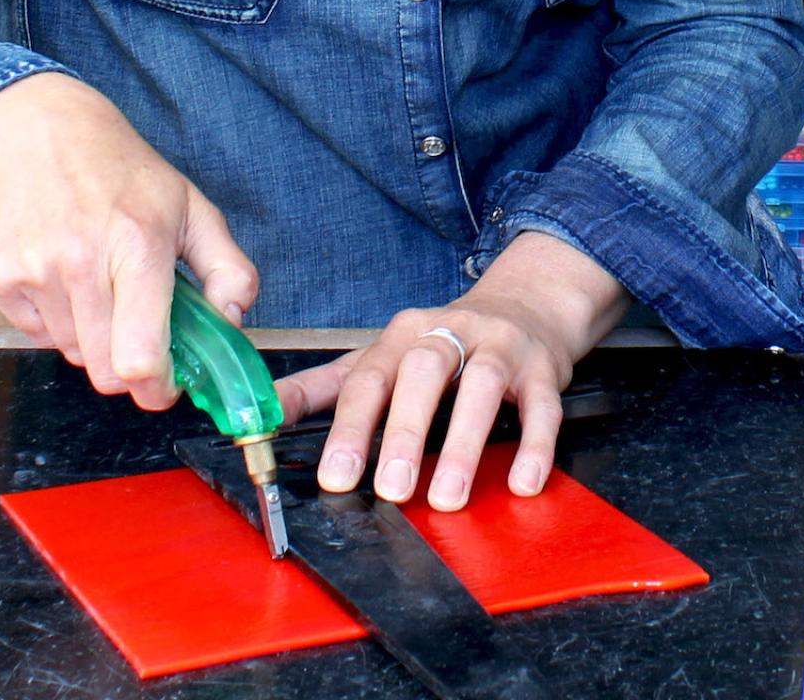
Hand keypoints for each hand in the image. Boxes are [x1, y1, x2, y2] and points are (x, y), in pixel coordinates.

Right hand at [0, 71, 258, 411]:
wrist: (44, 135)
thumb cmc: (125, 174)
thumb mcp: (193, 208)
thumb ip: (228, 269)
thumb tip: (232, 322)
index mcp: (139, 245)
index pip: (139, 356)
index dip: (157, 388)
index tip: (168, 383)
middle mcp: (82, 261)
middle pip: (105, 372)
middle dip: (130, 367)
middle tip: (141, 334)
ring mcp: (36, 271)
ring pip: (74, 355)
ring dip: (95, 340)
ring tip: (103, 288)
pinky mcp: (1, 278)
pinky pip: (38, 336)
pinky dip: (59, 323)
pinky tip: (70, 280)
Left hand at [274, 232, 626, 513]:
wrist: (524, 307)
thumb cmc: (443, 345)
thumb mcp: (381, 357)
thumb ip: (322, 388)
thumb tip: (260, 415)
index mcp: (402, 335)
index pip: (369, 377)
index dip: (351, 428)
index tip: (336, 476)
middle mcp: (450, 332)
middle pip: (423, 372)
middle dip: (405, 432)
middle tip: (391, 491)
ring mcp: (499, 345)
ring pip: (483, 384)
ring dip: (464, 442)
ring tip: (448, 496)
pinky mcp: (542, 367)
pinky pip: (543, 404)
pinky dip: (535, 443)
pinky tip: (522, 480)